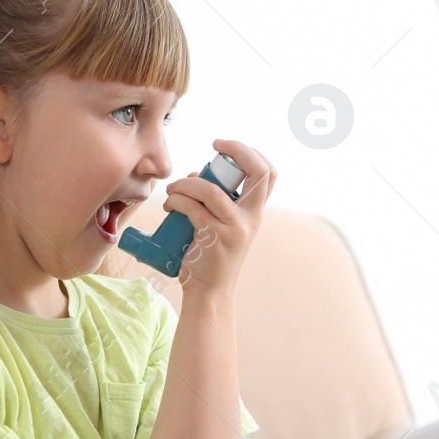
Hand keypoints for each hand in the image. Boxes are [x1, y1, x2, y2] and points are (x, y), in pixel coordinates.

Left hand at [161, 138, 275, 295]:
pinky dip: (177, 199)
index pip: (268, 173)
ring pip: (211, 190)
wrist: (209, 292)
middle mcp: (251, 218)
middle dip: (236, 150)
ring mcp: (235, 227)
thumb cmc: (210, 255)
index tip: (225, 146)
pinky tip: (170, 205)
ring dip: (187, 183)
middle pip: (258, 172)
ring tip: (174, 190)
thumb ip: (218, 201)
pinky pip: (193, 207)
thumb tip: (196, 173)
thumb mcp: (223, 225)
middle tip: (214, 147)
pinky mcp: (214, 237)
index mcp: (255, 212)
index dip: (250, 152)